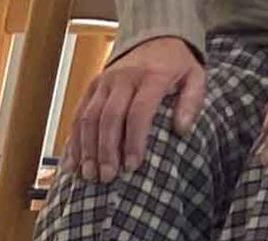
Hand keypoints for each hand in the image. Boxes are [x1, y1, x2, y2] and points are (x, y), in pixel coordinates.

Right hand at [66, 38, 207, 182]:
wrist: (156, 37)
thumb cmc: (176, 65)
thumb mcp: (195, 77)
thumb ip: (192, 102)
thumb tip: (181, 130)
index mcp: (151, 75)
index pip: (138, 112)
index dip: (133, 141)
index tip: (133, 166)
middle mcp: (123, 77)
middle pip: (108, 118)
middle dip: (106, 151)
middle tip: (107, 177)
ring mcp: (104, 81)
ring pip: (88, 118)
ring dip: (86, 149)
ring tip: (89, 174)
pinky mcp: (91, 86)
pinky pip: (78, 114)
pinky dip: (73, 140)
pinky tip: (72, 162)